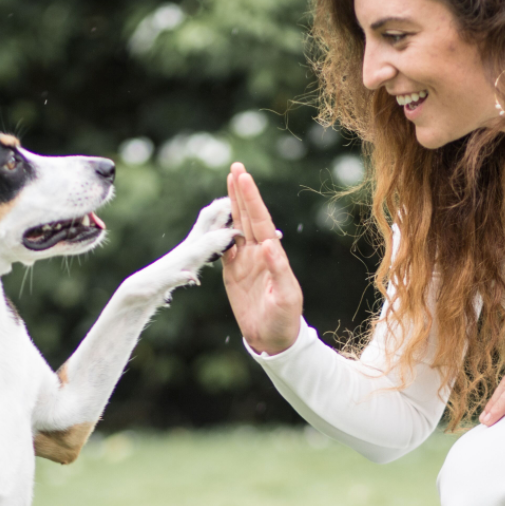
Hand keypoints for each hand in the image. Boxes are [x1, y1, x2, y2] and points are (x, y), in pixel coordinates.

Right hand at [223, 162, 303, 354]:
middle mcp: (259, 253)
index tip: (243, 177)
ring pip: (236, 226)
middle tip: (236, 167)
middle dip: (242, 192)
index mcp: (272, 255)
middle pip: (248, 216)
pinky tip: (218, 216)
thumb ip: (278, 270)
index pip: (260, 220)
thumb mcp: (286, 296)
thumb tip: (268, 245)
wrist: (273, 338)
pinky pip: (224, 246)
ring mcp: (245, 261)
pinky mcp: (233, 272)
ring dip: (232, 205)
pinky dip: (220, 229)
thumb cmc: (284, 318)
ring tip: (229, 182)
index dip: (251, 199)